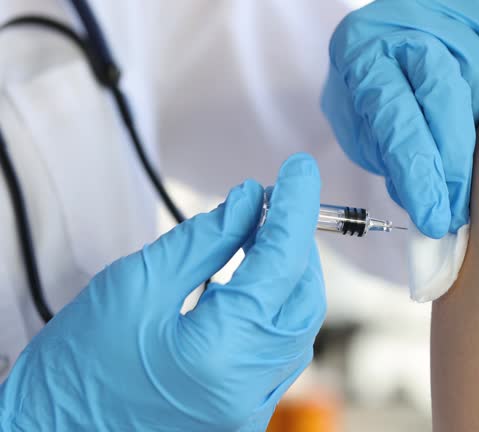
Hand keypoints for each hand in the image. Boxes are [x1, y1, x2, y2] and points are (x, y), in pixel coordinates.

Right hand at [0, 154, 324, 431]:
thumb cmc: (73, 369)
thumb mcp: (132, 286)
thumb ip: (202, 241)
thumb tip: (247, 205)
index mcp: (220, 355)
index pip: (281, 265)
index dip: (294, 209)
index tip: (298, 171)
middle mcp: (248, 391)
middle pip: (302, 299)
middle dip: (295, 245)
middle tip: (271, 204)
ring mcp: (248, 410)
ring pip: (295, 328)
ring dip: (286, 278)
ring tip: (260, 237)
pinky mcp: (241, 416)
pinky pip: (276, 355)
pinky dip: (272, 312)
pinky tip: (249, 283)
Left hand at [322, 0, 478, 237]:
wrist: (393, 27)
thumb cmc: (373, 74)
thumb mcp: (357, 115)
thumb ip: (386, 154)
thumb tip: (422, 198)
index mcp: (363, 55)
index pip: (396, 120)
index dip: (419, 174)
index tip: (434, 216)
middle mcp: (407, 28)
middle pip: (445, 96)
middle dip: (457, 162)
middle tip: (459, 207)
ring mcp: (452, 17)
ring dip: (476, 128)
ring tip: (457, 140)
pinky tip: (474, 102)